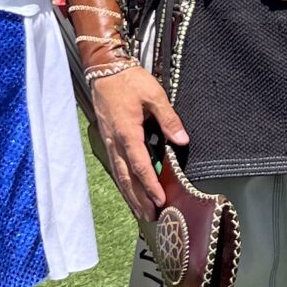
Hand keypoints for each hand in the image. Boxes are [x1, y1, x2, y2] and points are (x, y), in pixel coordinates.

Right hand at [89, 63, 185, 219]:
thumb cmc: (129, 80)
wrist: (104, 70)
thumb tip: (182, 140)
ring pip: (120, 175)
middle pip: (127, 177)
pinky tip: (130, 191)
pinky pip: (116, 166)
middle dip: (139, 198)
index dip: (150, 184)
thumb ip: (169, 119)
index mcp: (127, 132)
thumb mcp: (154, 95)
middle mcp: (115, 141)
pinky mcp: (108, 140)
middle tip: (151, 216)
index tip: (160, 199)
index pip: (140, 164)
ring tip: (141, 211)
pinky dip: (124, 182)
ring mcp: (109, 142)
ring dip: (130, 195)